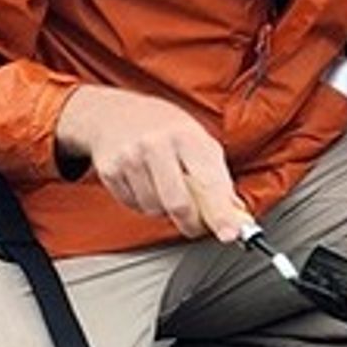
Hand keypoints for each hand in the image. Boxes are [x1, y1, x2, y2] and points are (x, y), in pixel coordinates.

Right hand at [52, 83, 244, 239]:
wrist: (113, 113)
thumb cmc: (163, 128)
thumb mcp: (197, 140)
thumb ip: (217, 177)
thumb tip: (236, 216)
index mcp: (187, 136)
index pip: (209, 183)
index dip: (221, 213)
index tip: (230, 234)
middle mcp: (156, 145)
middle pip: (178, 204)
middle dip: (191, 223)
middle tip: (197, 225)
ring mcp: (130, 158)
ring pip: (155, 209)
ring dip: (164, 209)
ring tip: (164, 187)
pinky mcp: (110, 171)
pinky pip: (133, 205)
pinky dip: (143, 203)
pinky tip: (144, 183)